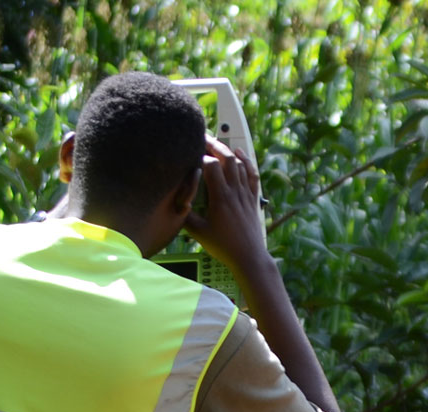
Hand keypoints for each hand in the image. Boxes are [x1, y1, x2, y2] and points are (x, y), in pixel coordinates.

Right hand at [181, 135, 266, 276]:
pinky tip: (240, 153)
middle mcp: (235, 192)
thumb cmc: (225, 246)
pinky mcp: (253, 199)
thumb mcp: (199, 232)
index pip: (212, 166)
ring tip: (217, 143)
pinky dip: (246, 160)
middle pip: (227, 158)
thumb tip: (174, 203)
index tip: (191, 152)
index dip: (201, 155)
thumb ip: (186, 216)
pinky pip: (251, 174)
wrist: (249, 257)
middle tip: (203, 138)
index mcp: (221, 197)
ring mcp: (246, 194)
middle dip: (214, 145)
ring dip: (228, 150)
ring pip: (239, 164)